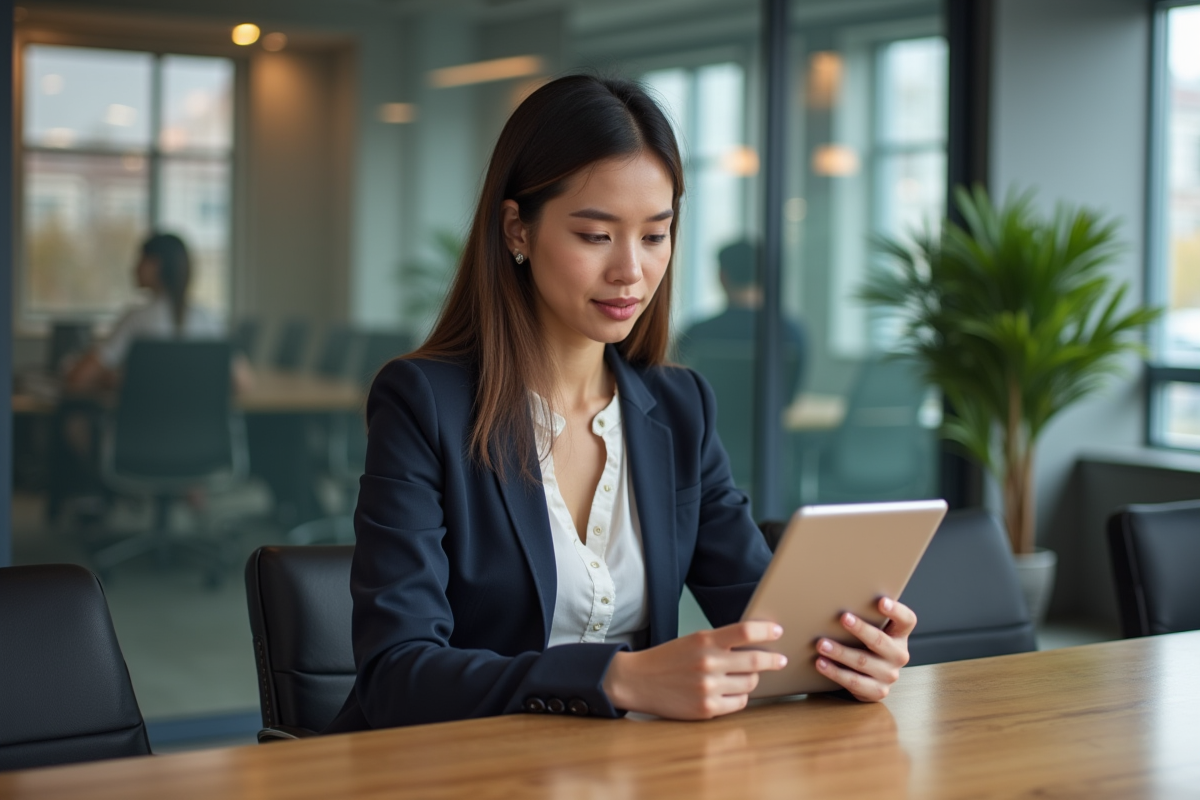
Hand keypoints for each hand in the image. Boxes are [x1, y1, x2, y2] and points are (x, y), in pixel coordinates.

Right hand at [602, 621, 788, 719]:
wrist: (638, 681)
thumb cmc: (668, 659)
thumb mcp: (693, 641)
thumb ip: (720, 642)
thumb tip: (755, 645)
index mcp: (705, 641)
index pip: (746, 632)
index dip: (767, 631)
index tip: (778, 631)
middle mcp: (708, 663)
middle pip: (756, 661)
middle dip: (773, 660)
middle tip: (780, 659)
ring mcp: (708, 688)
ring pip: (750, 684)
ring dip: (751, 679)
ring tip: (744, 676)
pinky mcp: (706, 709)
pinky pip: (739, 703)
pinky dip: (740, 697)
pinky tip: (732, 691)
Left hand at [815, 597, 915, 701]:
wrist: (872, 679)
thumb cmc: (868, 646)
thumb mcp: (875, 631)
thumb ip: (867, 617)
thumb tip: (837, 597)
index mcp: (900, 635)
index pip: (907, 620)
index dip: (896, 611)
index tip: (881, 601)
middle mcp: (898, 655)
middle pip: (880, 640)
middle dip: (860, 629)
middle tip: (843, 618)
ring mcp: (889, 674)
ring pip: (863, 662)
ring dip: (840, 652)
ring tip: (822, 644)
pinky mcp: (877, 691)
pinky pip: (854, 681)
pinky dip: (835, 672)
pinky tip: (821, 663)